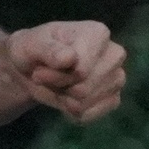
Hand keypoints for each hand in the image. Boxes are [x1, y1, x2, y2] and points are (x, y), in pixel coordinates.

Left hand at [7, 19, 126, 121]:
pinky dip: (71, 112)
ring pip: (85, 103)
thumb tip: (69, 58)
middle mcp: (114, 54)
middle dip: (59, 87)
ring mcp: (117, 77)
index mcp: (98, 33)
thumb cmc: (34, 50)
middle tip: (46, 77)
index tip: (40, 68)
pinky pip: (89, 115)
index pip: (81, 70)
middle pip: (84, 89)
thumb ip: (48, 50)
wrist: (32, 67)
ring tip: (57, 84)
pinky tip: (66, 98)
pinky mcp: (113, 99)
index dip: (55, 75)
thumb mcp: (31, 45)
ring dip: (63, 99)